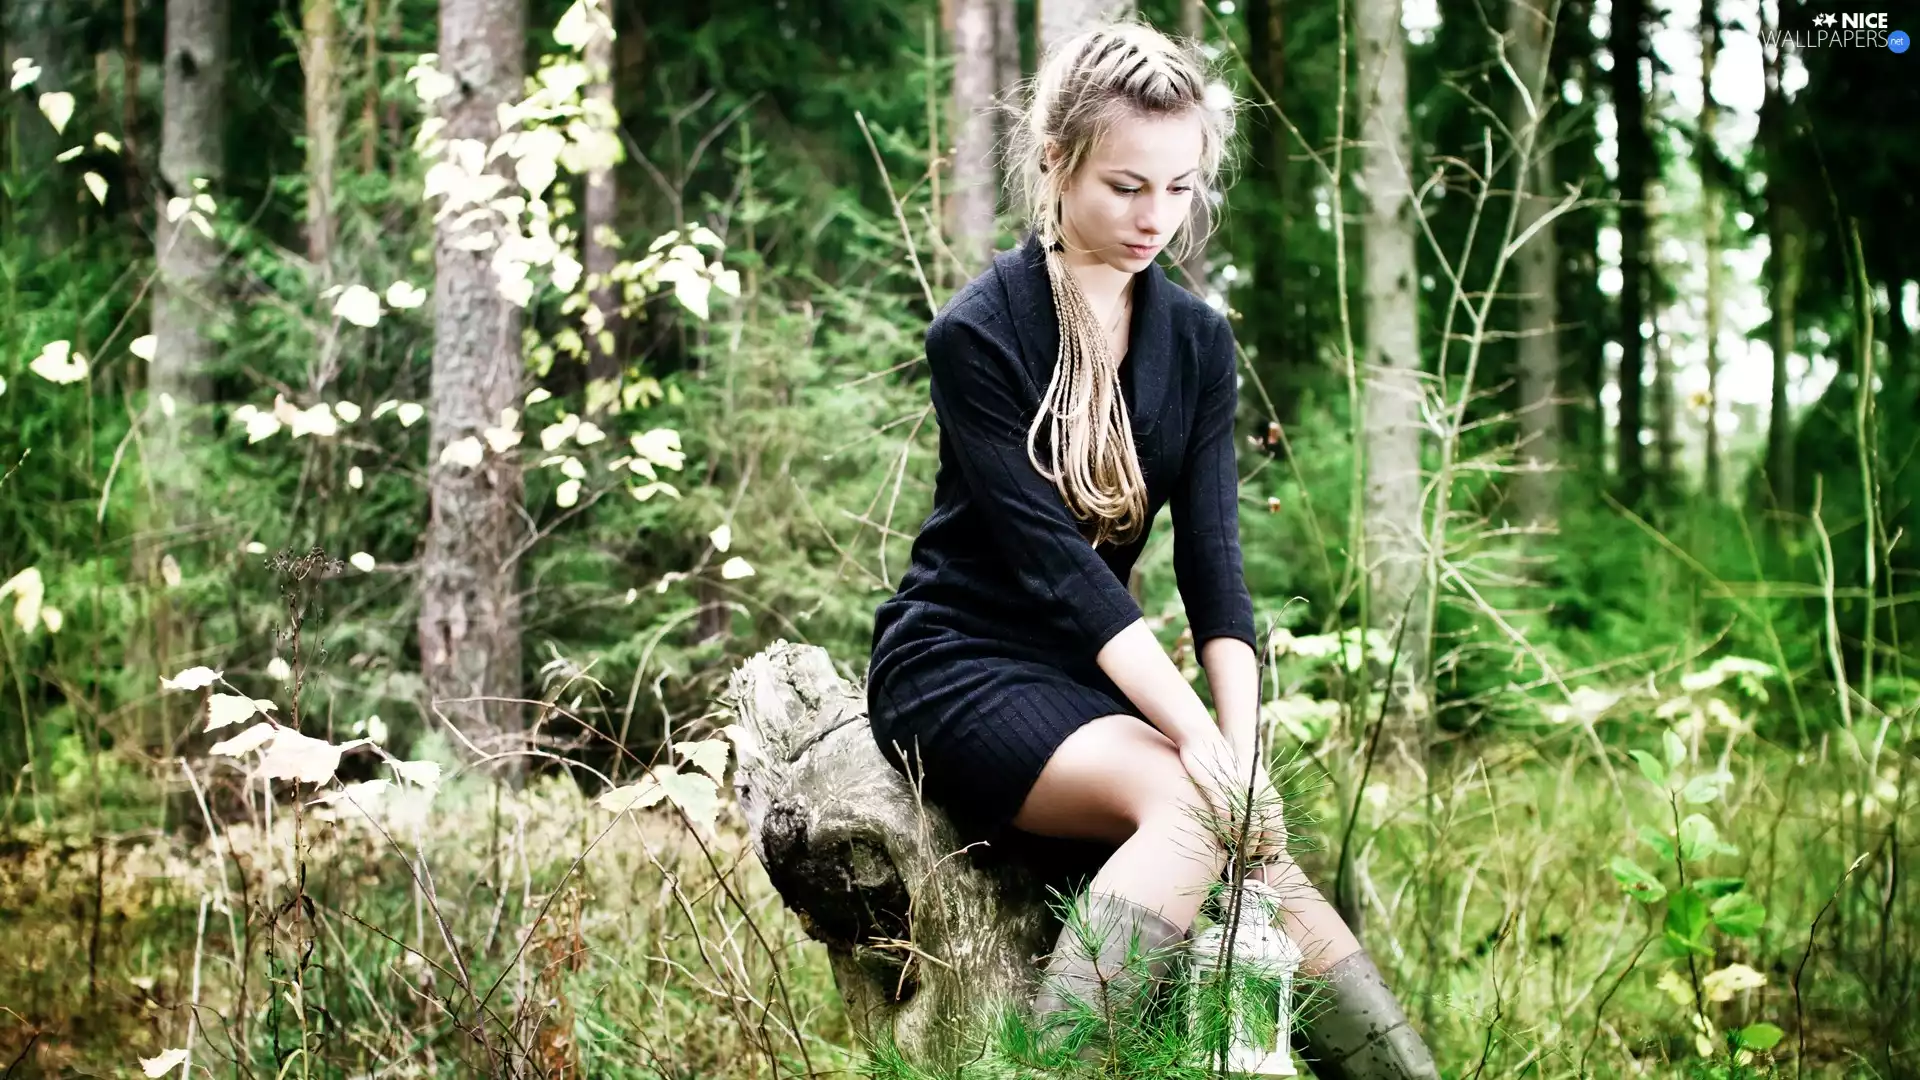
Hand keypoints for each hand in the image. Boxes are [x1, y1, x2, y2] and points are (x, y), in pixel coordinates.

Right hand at [1177, 731, 1285, 859]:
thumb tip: (1258, 833)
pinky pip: (1227, 820)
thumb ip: (1258, 808)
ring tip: (1233, 853)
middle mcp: (1259, 798)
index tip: (1260, 859)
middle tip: (1245, 860)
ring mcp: (1241, 796)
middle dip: (1254, 852)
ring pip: (1246, 831)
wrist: (1207, 742)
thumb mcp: (1251, 787)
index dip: (1270, 851)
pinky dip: (1225, 833)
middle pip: (1264, 836)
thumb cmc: (1230, 768)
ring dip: (1240, 845)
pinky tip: (1221, 838)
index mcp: (1271, 798)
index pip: (1278, 834)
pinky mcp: (1221, 792)